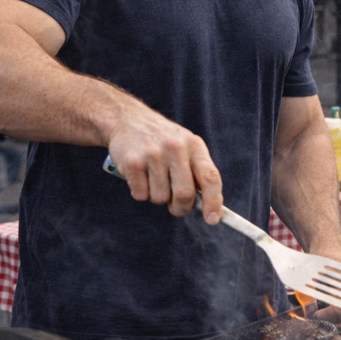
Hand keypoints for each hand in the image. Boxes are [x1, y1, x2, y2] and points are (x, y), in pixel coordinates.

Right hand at [107, 116, 222, 224]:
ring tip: (154, 178)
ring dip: (158, 198)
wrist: (127, 119)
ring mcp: (153, 154)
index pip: (210, 177)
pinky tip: (139, 175)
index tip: (212, 220)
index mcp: (195, 145)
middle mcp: (176, 148)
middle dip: (181, 208)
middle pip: (184, 194)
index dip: (214, 201)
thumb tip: (208, 206)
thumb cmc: (162, 141)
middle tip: (176, 207)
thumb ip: (197, 172)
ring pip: (160, 198)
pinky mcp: (132, 162)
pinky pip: (140, 195)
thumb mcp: (185, 147)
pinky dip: (140, 192)